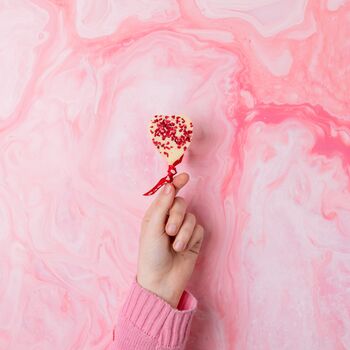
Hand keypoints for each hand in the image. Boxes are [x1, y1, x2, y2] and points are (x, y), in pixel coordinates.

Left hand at [137, 173, 203, 307]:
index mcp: (156, 215)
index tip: (185, 177)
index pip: (168, 194)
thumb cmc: (151, 255)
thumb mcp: (152, 228)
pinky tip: (183, 249)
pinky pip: (198, 229)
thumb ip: (162, 206)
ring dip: (183, 232)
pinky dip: (191, 238)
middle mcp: (169, 219)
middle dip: (177, 216)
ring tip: (175, 246)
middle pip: (181, 204)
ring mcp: (183, 229)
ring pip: (191, 217)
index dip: (176, 184)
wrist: (162, 281)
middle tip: (169, 231)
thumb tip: (170, 186)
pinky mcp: (194, 239)